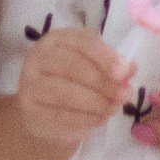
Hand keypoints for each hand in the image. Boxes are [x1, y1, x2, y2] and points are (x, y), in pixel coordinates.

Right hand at [19, 28, 133, 150]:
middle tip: (124, 95)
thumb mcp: (93, 66)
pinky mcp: (29, 111)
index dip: (104, 57)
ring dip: (95, 103)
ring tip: (113, 109)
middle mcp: (38, 58)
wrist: (45, 110)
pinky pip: (59, 116)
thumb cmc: (73, 81)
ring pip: (64, 93)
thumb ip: (112, 65)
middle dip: (102, 82)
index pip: (81, 42)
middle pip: (71, 67)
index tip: (124, 73)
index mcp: (56, 39)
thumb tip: (130, 69)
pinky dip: (84, 120)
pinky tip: (99, 120)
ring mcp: (29, 84)